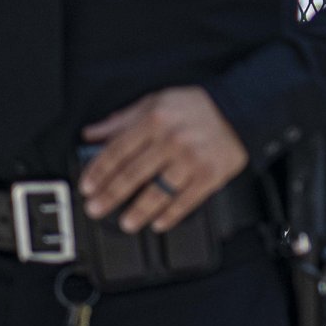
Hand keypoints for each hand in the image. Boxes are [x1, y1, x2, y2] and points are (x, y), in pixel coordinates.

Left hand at [80, 86, 250, 232]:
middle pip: (133, 174)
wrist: (239, 109)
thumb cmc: (195, 106)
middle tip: (95, 209)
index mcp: (155, 120)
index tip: (87, 186)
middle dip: (110, 195)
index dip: (99, 171)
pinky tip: (158, 223)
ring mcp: (192, 160)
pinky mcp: (211, 175)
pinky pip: (186, 200)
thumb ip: (122, 120)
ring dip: (139, 211)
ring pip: (159, 192)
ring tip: (126, 223)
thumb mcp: (155, 103)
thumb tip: (91, 134)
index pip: (118, 150)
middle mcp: (172, 140)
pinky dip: (170, 215)